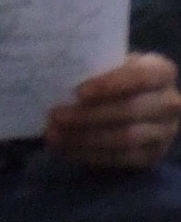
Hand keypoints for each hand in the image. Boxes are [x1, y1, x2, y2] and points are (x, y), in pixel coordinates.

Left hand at [45, 52, 180, 167]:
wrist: (135, 99)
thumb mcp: (110, 62)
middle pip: (130, 112)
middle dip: (88, 116)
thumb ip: (94, 66)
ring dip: (85, 138)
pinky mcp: (153, 156)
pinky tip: (65, 150)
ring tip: (53, 135)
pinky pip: (121, 159)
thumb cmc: (114, 75)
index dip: (109, 85)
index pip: (140, 77)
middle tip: (55, 116)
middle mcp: (170, 103)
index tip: (78, 92)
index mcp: (161, 71)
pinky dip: (89, 155)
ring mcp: (165, 132)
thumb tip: (55, 76)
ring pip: (125, 139)